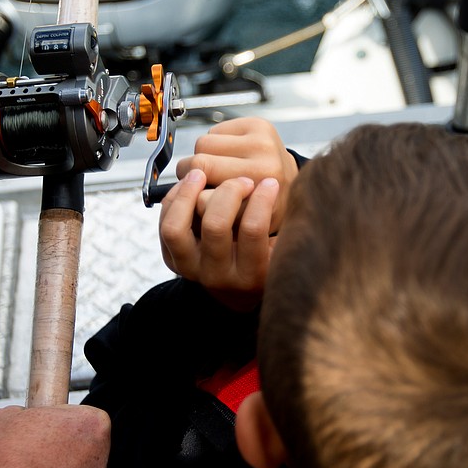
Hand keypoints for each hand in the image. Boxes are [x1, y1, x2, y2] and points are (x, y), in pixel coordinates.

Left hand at [159, 169, 279, 310]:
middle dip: (230, 192)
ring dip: (188, 195)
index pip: (252, 231)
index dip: (262, 199)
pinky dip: (174, 199)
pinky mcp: (171, 259)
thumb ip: (290, 231)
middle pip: (214, 226)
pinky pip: (164, 224)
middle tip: (243, 179)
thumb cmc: (265, 264)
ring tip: (202, 174)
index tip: (271, 182)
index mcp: (250, 276)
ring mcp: (190, 269)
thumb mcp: (283, 255)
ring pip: (176, 228)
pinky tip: (191, 184)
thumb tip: (303, 194)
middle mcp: (217, 275)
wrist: (233, 294)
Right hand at [174, 117, 298, 234]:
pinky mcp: (258, 124)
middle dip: (193, 175)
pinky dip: (216, 144)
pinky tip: (229, 155)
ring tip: (220, 168)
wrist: (290, 186)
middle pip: (198, 165)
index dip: (195, 200)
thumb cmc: (262, 208)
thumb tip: (190, 197)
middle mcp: (265, 165)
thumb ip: (214, 216)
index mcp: (259, 196)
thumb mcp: (237, 226)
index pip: (201, 198)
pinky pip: (214, 130)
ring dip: (204, 156)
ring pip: (202, 144)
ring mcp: (263, 141)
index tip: (201, 201)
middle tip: (204, 183)